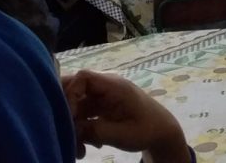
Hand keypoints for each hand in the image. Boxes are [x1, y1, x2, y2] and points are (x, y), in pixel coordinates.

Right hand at [62, 70, 190, 162]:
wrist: (160, 131)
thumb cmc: (146, 129)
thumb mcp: (121, 134)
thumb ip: (94, 130)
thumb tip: (71, 129)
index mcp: (114, 85)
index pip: (83, 76)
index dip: (70, 92)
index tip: (70, 116)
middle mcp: (105, 87)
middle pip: (74, 89)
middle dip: (66, 111)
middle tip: (65, 131)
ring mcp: (101, 97)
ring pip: (75, 106)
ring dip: (73, 127)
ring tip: (79, 149)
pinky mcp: (100, 107)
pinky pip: (82, 115)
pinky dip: (80, 130)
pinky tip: (86, 147)